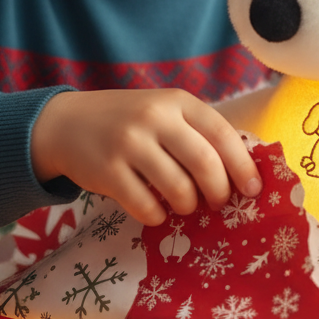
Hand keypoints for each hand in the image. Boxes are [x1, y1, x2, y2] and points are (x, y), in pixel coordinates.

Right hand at [30, 89, 261, 225]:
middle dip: (219, 192)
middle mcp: (155, 118)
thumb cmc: (128, 122)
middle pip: (205, 164)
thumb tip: (242, 172)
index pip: (222, 134)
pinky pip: (146, 206)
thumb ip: (196, 132)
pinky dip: (157, 216)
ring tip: (184, 205)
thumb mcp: (164, 112)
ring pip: (179, 189)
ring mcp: (129, 144)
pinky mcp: (108, 172)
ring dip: (188, 206)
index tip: (253, 189)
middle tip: (219, 203)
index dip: (243, 166)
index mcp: (177, 102)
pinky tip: (155, 210)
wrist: (64, 123)